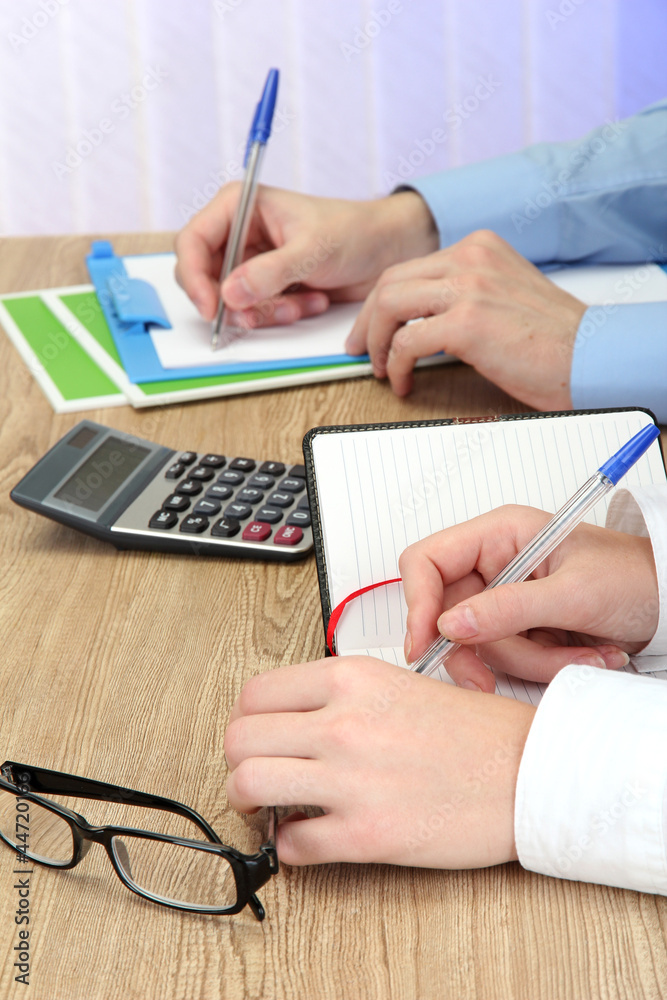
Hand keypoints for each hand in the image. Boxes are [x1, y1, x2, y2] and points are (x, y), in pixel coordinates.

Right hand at [174, 186, 437, 327]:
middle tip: (259, 315)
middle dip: (233, 302)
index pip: (192, 241)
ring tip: (303, 303)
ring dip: (265, 312)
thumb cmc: (353, 232)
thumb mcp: (312, 249)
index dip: (194, 277)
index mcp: (239, 206)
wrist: (385, 251)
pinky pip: (254, 313)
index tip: (211, 308)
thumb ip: (271, 272)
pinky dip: (280, 315)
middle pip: (203, 277)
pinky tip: (312, 302)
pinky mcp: (266, 287)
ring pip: (230, 302)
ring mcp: (251, 263)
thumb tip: (230, 293)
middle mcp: (238, 234)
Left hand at [224, 656, 533, 867]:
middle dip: (238, 761)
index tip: (257, 736)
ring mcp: (350, 779)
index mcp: (351, 679)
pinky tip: (310, 837)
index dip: (247, 721)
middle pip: (239, 739)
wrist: (528, 774)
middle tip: (256, 773)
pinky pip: (291, 844)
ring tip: (269, 807)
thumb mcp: (400, 682)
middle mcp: (343, 723)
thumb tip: (291, 721)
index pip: (255, 695)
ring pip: (248, 785)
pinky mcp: (365, 835)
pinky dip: (289, 846)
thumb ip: (340, 696)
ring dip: (248, 803)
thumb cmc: (476, 732)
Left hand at [344, 229, 586, 408]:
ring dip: (375, 341)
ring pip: (390, 305)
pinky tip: (403, 382)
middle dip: (366, 320)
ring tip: (379, 368)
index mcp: (479, 248)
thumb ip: (466, 295)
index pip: (410, 267)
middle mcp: (471, 258)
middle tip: (360, 350)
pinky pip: (406, 341)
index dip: (380, 302)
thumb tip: (422, 320)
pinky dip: (395, 365)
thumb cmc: (553, 339)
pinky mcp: (467, 322)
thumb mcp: (505, 296)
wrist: (591, 356)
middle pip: (390, 282)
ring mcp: (469, 287)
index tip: (370, 327)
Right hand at [400, 505, 658, 691]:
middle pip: (449, 614)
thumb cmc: (634, 578)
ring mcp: (506, 598)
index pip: (427, 561)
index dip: (418, 602)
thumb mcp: (573, 593)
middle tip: (491, 676)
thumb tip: (450, 624)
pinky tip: (578, 654)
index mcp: (500, 534)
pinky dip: (540, 666)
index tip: (424, 642)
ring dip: (528, 660)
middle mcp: (495, 564)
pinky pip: (507, 658)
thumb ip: (509, 608)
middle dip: (485, 647)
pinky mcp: (521, 628)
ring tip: (578, 653)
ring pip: (481, 644)